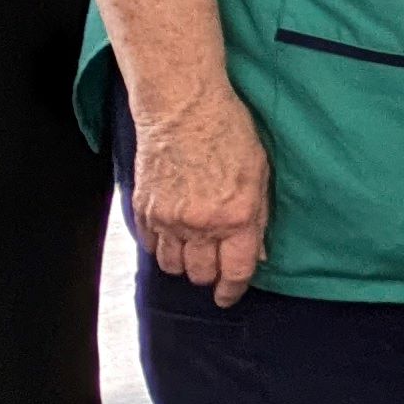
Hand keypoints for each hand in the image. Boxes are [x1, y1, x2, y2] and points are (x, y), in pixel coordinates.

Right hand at [132, 82, 271, 305]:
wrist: (183, 106)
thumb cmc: (228, 132)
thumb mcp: (259, 173)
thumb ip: (259, 217)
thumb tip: (258, 253)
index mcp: (236, 216)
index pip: (234, 272)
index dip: (232, 291)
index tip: (228, 297)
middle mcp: (201, 224)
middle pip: (199, 275)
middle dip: (208, 276)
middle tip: (213, 266)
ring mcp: (168, 218)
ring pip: (172, 266)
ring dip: (183, 263)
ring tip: (192, 250)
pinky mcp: (144, 208)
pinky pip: (150, 245)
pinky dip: (160, 246)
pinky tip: (171, 235)